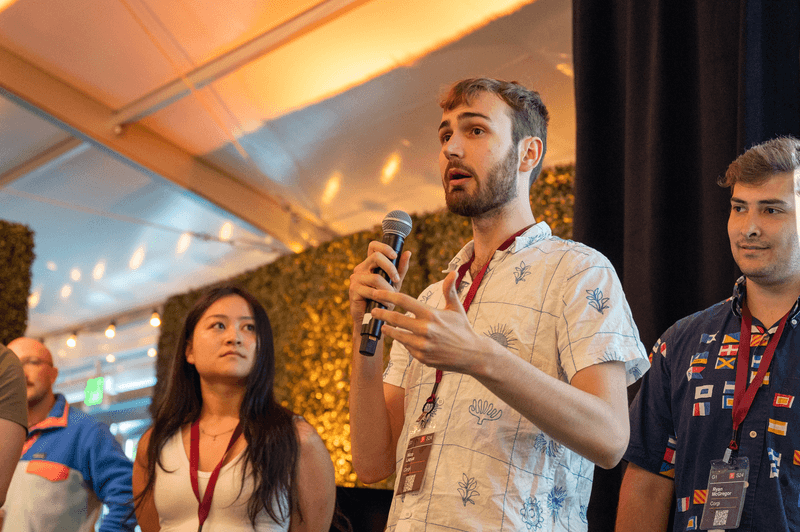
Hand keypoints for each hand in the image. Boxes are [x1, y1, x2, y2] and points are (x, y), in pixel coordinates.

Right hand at [349, 240, 411, 325]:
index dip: (384, 247)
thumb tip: (408, 252)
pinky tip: (385, 303)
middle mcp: (361, 268)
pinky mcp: (354, 290)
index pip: (373, 246)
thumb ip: (401, 268)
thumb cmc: (383, 299)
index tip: (395, 256)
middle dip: (390, 268)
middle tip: (397, 280)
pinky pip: (371, 291)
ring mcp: (356, 278)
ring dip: (387, 288)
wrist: (372, 318)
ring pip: (376, 277)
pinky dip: (382, 298)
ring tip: (392, 297)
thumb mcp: (395, 283)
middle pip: (376, 256)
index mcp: (369, 264)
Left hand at [371, 270, 490, 374]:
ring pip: (398, 335)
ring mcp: (422, 345)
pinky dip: (403, 342)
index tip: (377, 292)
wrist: (472, 355)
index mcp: (431, 314)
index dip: (388, 296)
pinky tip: (400, 337)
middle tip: (372, 310)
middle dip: (381, 314)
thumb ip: (449, 290)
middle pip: (396, 319)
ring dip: (387, 329)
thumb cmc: (463, 328)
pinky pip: (407, 347)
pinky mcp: (421, 358)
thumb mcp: (456, 308)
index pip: (404, 301)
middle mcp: (425, 329)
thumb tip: (453, 271)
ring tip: (381, 324)